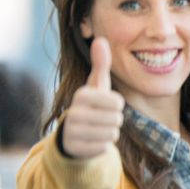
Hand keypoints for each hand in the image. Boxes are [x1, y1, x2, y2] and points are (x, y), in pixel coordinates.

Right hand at [59, 38, 124, 159]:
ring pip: (112, 134)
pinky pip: (104, 147)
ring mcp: (72, 132)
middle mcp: (73, 112)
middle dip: (114, 120)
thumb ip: (100, 64)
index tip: (104, 104)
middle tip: (100, 118)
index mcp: (81, 95)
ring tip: (96, 128)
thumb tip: (100, 39)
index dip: (116, 105)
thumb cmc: (91, 106)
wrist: (72, 134)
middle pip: (117, 119)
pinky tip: (91, 140)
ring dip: (109, 132)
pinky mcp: (74, 149)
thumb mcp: (96, 85)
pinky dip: (102, 145)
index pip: (118, 102)